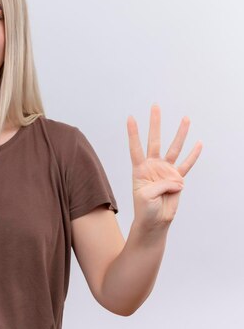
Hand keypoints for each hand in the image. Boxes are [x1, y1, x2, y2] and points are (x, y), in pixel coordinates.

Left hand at [127, 104, 202, 231]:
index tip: (130, 117)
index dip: (133, 133)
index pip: (136, 147)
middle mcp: (152, 166)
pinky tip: (198, 143)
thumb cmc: (145, 209)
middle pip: (154, 140)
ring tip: (185, 118)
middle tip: (156, 106)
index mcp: (139, 169)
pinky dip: (193, 155)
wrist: (155, 221)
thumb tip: (177, 180)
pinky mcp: (177, 179)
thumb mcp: (147, 196)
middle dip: (155, 124)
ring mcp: (165, 170)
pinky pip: (187, 164)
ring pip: (174, 148)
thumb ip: (161, 184)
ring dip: (180, 133)